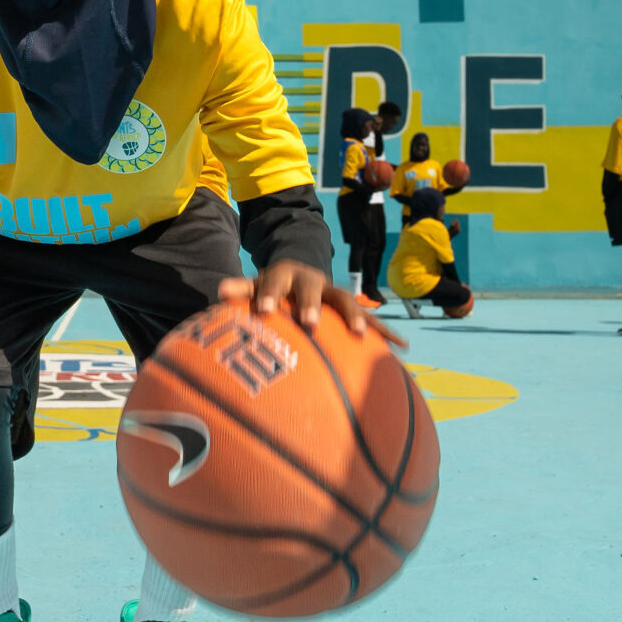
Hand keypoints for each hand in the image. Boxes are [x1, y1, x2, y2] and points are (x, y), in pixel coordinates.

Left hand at [218, 260, 405, 348]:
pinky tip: (402, 347)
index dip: (270, 295)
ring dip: (353, 317)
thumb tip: (219, 290)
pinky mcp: (350, 310)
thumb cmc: (273, 289)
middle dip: (312, 306)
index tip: (263, 311)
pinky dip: (385, 333)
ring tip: (358, 334)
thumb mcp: (256, 285)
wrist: (300, 273)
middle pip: (315, 290)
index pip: (276, 282)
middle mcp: (313, 282)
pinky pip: (370, 321)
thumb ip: (241, 289)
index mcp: (287, 276)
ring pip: (347, 303)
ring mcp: (334, 295)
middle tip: (309, 323)